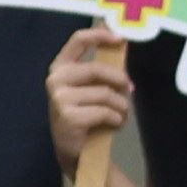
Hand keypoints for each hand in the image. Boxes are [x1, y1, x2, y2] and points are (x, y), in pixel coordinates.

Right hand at [46, 21, 136, 171]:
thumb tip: (121, 46)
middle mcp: (55, 79)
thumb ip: (101, 70)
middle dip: (120, 79)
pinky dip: (117, 119)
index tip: (121, 38)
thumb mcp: (90, 88)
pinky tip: (115, 125)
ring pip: (105, 93)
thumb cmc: (86, 115)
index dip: (100, 35)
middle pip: (97, 69)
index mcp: (60, 66)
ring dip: (121, 106)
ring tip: (121, 115)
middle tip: (130, 89)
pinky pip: (105, 112)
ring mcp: (59, 98)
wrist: (76, 151)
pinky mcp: (68, 117)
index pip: (78, 40)